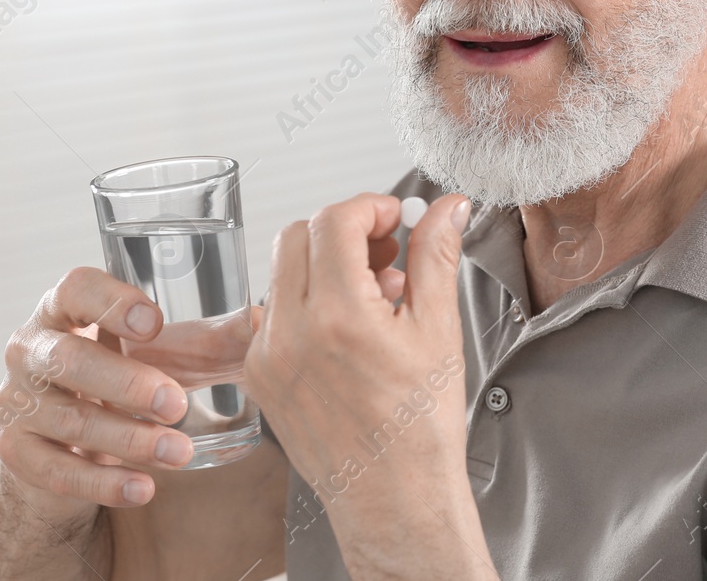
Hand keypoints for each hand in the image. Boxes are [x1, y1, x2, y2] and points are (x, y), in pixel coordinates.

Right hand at [0, 266, 214, 510]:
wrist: (56, 437)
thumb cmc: (112, 377)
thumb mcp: (146, 352)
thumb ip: (200, 340)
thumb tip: (263, 325)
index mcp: (62, 309)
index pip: (75, 288)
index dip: (111, 301)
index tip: (154, 322)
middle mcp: (30, 349)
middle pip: (69, 360)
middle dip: (126, 384)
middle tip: (177, 404)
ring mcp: (17, 402)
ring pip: (70, 421)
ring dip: (128, 439)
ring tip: (178, 452)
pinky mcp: (16, 452)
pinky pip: (58, 471)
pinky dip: (105, 483)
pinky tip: (143, 488)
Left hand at [245, 192, 493, 577]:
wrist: (393, 498)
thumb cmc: (420, 429)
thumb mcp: (439, 331)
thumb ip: (436, 257)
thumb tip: (447, 208)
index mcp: (340, 316)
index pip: (335, 221)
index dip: (369, 207)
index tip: (394, 218)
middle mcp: (292, 332)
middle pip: (298, 235)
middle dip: (343, 230)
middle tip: (384, 250)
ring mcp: (267, 355)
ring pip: (282, 272)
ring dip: (323, 265)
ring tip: (374, 293)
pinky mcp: (259, 375)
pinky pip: (273, 312)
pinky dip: (306, 302)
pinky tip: (346, 327)